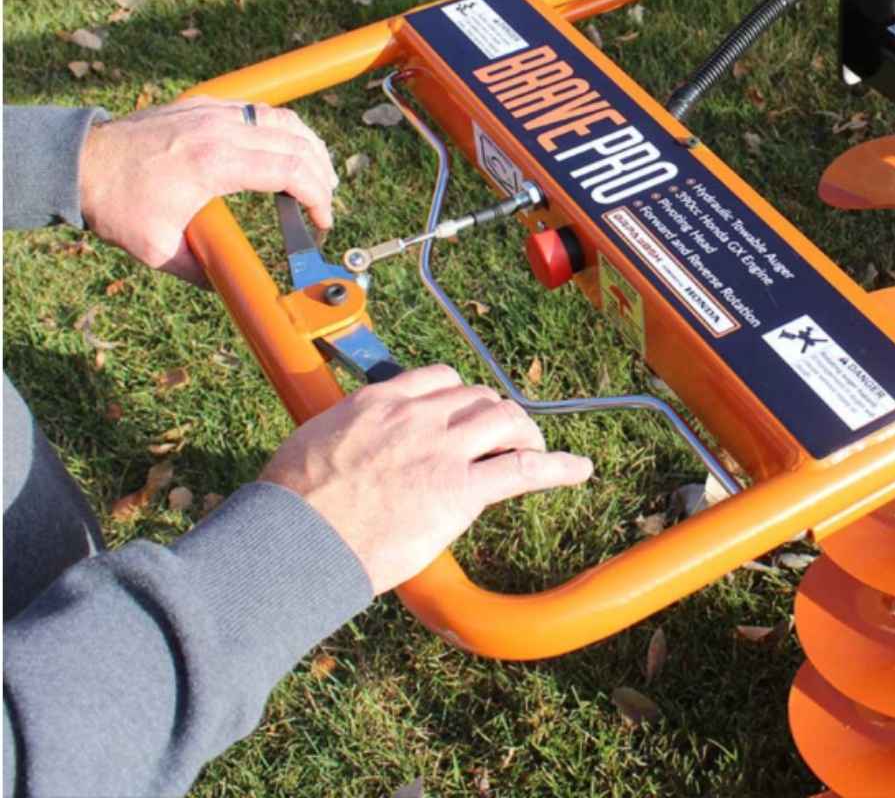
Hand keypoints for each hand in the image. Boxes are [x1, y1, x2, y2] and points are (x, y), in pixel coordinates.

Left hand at [79, 97, 337, 284]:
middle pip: (296, 142)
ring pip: (282, 119)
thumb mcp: (158, 250)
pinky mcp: (204, 104)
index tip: (322, 219)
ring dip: (308, 145)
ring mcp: (212, 112)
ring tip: (317, 172)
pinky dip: (282, 129)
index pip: (290, 170)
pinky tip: (285, 147)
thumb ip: (200, 270)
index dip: (317, 196)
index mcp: (215, 164)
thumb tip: (230, 289)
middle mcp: (220, 130)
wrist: (78, 163)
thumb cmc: (115, 205)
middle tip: (325, 201)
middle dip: (321, 173)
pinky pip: (258, 110)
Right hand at [259, 365, 593, 593]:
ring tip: (535, 451)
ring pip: (505, 421)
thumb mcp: (311, 446)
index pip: (439, 379)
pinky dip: (558, 468)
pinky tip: (578, 471)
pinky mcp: (460, 490)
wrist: (294, 540)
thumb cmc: (290, 505)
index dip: (461, 395)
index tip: (465, 411)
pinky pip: (524, 470)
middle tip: (502, 438)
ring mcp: (442, 450)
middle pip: (478, 397)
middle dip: (496, 415)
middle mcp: (416, 416)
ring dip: (525, 435)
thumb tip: (341, 454)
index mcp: (379, 401)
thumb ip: (342, 439)